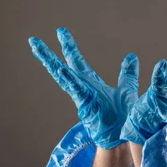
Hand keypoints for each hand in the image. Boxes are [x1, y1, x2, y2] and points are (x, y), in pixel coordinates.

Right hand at [29, 28, 138, 149]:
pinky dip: (68, 79)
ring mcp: (81, 95)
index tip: (60, 32)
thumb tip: (131, 57)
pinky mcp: (85, 104)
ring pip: (62, 76)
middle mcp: (82, 87)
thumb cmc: (123, 116)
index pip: (76, 61)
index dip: (68, 46)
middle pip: (62, 66)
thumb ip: (127, 74)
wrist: (124, 134)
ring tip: (38, 50)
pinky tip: (60, 69)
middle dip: (49, 53)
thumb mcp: (127, 89)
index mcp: (90, 83)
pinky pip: (75, 89)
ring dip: (50, 62)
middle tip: (35, 40)